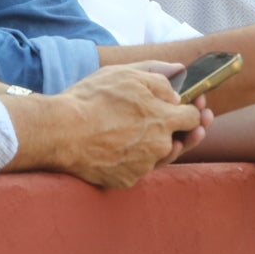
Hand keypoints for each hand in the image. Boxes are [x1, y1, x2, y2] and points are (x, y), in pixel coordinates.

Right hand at [43, 63, 203, 187]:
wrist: (61, 132)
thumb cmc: (92, 99)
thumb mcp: (126, 75)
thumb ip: (158, 75)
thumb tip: (180, 73)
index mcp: (163, 119)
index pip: (194, 117)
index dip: (194, 109)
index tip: (189, 106)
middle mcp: (159, 146)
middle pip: (180, 140)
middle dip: (181, 130)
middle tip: (167, 121)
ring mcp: (143, 166)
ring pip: (157, 155)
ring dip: (154, 144)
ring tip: (136, 130)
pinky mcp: (126, 180)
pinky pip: (137, 168)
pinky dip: (132, 158)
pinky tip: (118, 146)